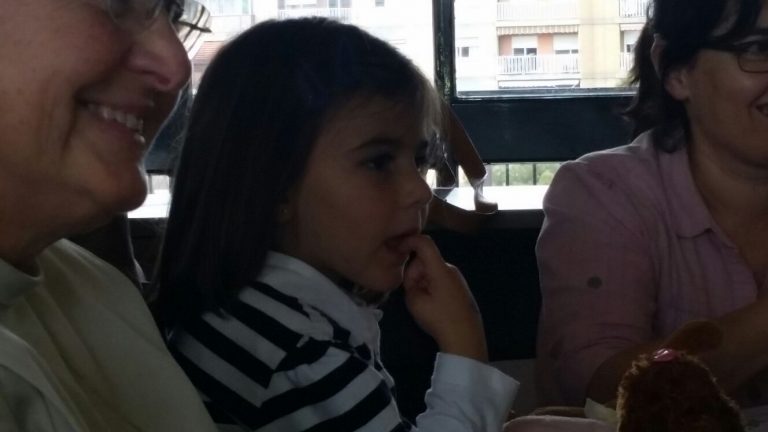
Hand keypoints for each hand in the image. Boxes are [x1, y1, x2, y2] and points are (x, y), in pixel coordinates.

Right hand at [400, 235, 487, 361]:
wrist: (466, 337)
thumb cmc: (439, 319)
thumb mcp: (415, 302)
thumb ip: (409, 283)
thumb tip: (414, 279)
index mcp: (440, 269)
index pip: (424, 243)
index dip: (408, 241)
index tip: (396, 249)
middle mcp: (450, 269)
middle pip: (425, 260)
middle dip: (415, 273)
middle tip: (414, 294)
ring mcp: (457, 278)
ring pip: (431, 271)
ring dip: (423, 281)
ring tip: (425, 303)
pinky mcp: (459, 287)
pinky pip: (439, 279)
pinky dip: (431, 286)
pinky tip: (434, 305)